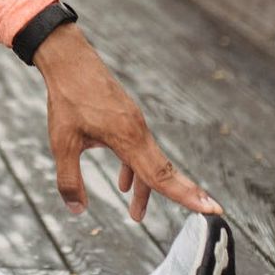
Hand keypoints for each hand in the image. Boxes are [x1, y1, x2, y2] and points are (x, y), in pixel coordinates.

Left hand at [34, 23, 221, 221]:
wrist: (69, 60)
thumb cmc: (67, 98)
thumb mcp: (62, 142)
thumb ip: (69, 179)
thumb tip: (76, 210)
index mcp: (128, 137)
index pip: (161, 176)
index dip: (185, 196)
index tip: (212, 209)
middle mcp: (138, 130)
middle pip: (162, 170)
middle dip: (179, 195)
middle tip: (205, 215)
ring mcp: (134, 122)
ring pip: (147, 160)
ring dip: (145, 187)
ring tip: (135, 214)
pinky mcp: (126, 117)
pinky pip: (137, 148)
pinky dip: (134, 168)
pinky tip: (124, 182)